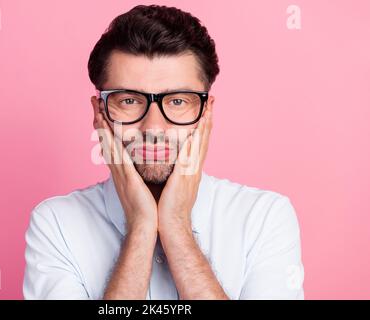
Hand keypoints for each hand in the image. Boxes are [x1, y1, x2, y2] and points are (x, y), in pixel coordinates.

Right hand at [92, 97, 157, 233]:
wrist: (146, 226)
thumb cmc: (147, 207)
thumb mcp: (141, 184)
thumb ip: (140, 170)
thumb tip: (144, 158)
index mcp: (122, 170)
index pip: (111, 143)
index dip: (105, 126)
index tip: (101, 109)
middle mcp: (117, 169)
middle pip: (105, 139)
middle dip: (99, 119)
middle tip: (94, 101)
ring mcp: (120, 173)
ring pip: (108, 144)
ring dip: (102, 126)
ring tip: (97, 108)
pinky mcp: (126, 178)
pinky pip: (118, 155)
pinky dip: (112, 141)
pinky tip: (109, 129)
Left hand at [157, 103, 212, 232]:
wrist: (171, 224)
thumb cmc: (169, 206)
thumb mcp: (174, 184)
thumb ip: (175, 170)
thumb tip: (172, 160)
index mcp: (191, 169)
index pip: (200, 143)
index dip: (204, 126)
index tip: (207, 110)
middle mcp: (194, 168)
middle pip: (204, 139)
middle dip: (209, 119)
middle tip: (213, 102)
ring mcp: (191, 172)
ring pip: (200, 144)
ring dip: (204, 125)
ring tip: (208, 109)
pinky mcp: (184, 176)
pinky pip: (190, 155)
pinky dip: (194, 142)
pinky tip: (195, 130)